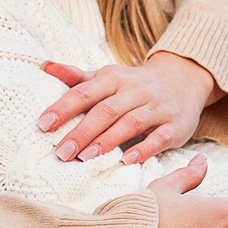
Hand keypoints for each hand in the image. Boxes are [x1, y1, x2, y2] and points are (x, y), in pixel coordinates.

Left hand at [41, 52, 217, 162]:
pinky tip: (125, 161)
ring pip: (130, 123)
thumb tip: (45, 66)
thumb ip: (78, 77)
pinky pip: (158, 138)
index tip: (43, 125)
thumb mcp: (109, 76)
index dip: (63, 108)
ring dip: (107, 141)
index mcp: (115, 78)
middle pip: (106, 110)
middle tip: (61, 153)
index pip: (85, 92)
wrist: (184, 80)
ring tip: (85, 158)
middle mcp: (136, 91)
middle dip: (82, 131)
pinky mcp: (175, 126)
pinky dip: (142, 149)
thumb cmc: (135, 85)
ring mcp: (157, 108)